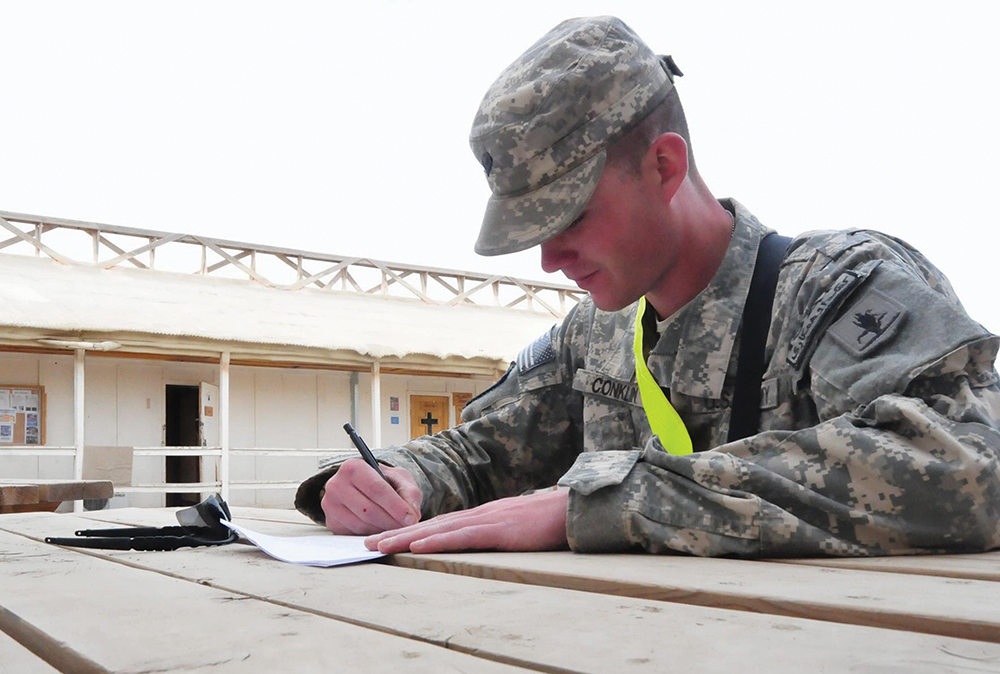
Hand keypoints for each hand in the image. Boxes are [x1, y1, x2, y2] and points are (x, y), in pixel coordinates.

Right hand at [321, 459, 421, 534]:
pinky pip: (354, 534)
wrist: (363, 487)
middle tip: (407, 527)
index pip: (376, 489)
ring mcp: (330, 505)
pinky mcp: (332, 522)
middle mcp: (336, 484)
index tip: (411, 518)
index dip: (396, 506)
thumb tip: (412, 514)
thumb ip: (409, 493)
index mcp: (353, 467)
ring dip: (383, 530)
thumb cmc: (382, 481)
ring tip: (397, 527)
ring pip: (361, 525)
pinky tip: (383, 530)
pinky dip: (372, 535)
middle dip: (392, 521)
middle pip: (368, 510)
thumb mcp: (399, 479)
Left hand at [364, 488, 568, 553]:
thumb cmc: (549, 523)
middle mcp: (479, 514)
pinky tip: (417, 546)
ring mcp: (488, 520)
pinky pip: (462, 537)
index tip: (385, 539)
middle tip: (367, 543)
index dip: (410, 531)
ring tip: (380, 546)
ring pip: (438, 530)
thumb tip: (479, 545)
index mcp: (482, 516)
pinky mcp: (499, 530)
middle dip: (396, 533)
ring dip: (406, 538)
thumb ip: (496, 533)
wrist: (574, 510)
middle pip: (430, 525)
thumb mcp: (516, 529)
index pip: (439, 524)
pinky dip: (437, 542)